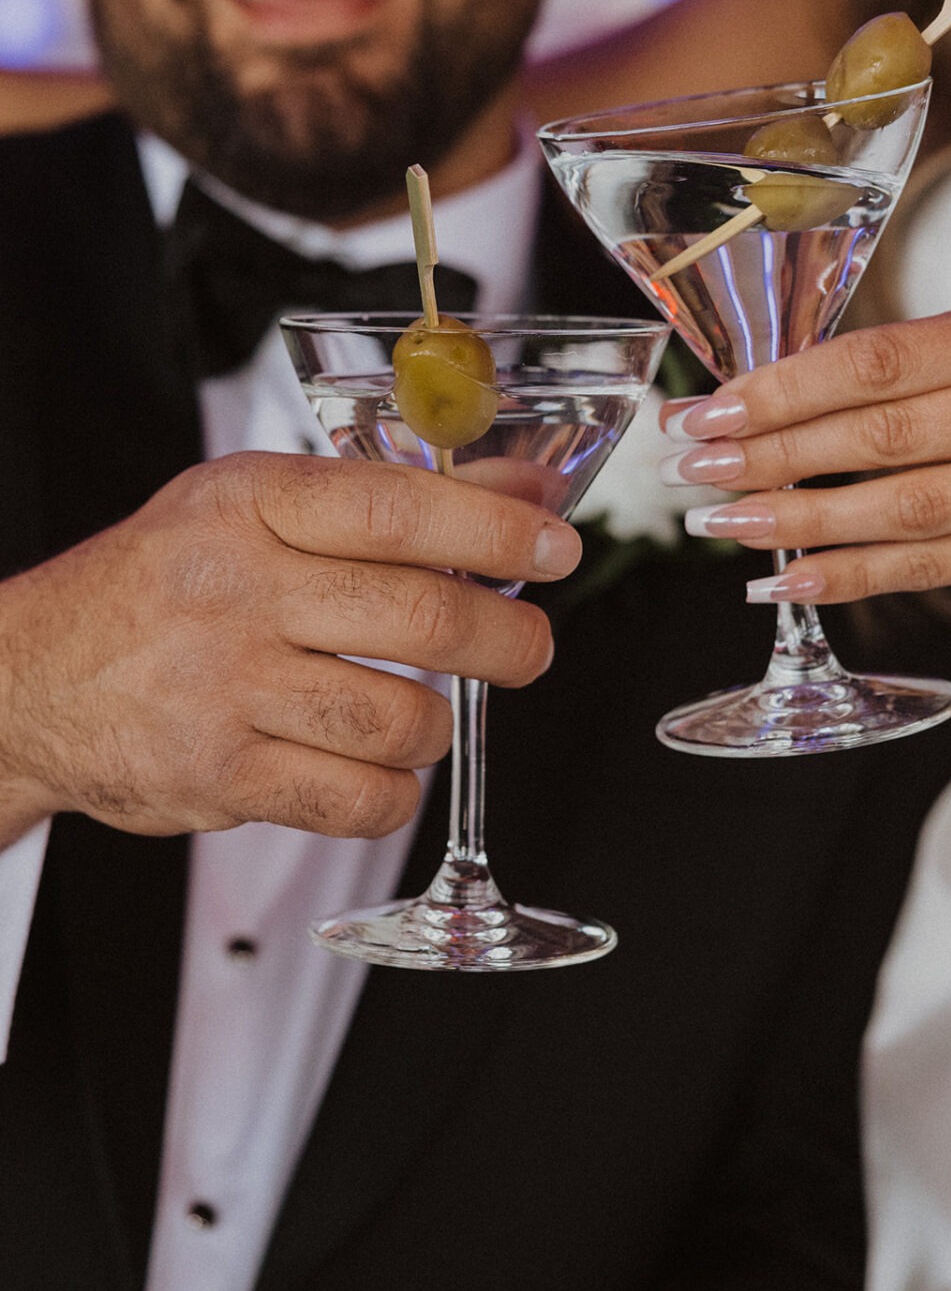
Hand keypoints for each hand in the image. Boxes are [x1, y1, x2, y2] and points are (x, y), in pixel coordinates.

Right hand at [0, 453, 579, 843]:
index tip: (558, 547)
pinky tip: (379, 768)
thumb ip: (392, 498)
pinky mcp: (219, 776)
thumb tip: (523, 489)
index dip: (498, 528)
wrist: (31, 679)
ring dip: (438, 725)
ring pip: (399, 719)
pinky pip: (358, 801)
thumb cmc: (160, 587)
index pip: (399, 507)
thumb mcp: (256, 508)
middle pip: (422, 617)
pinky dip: (394, 792)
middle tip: (527, 649)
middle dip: (507, 640)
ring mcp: (223, 688)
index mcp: (250, 505)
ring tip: (422, 712)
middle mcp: (236, 589)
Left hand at [659, 302, 950, 603]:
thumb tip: (742, 407)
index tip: (709, 412)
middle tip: (697, 470)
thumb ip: (880, 377)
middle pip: (882, 437)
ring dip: (800, 522)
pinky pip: (929, 567)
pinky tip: (787, 581)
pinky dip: (849, 577)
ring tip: (725, 524)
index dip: (782, 391)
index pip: (877, 362)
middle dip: (773, 456)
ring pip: (903, 508)